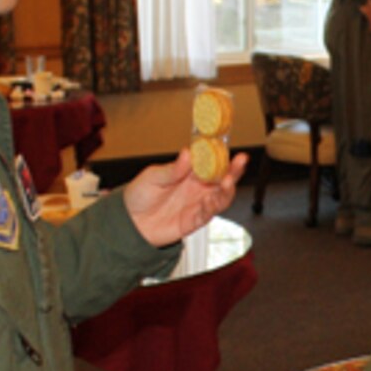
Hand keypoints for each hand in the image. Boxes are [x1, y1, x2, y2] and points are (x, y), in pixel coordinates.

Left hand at [122, 149, 248, 248]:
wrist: (130, 223)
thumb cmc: (139, 196)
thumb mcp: (153, 177)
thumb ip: (173, 169)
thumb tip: (187, 153)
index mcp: (188, 173)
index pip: (209, 162)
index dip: (220, 155)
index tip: (227, 147)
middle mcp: (196, 188)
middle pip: (221, 178)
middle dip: (233, 170)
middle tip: (240, 161)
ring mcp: (197, 203)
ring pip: (221, 196)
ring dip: (227, 189)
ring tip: (228, 181)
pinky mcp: (194, 220)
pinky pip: (209, 214)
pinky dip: (213, 206)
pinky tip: (213, 199)